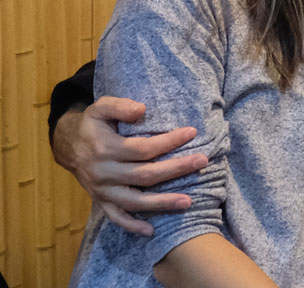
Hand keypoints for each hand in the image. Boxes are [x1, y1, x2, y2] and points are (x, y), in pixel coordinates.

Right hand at [51, 97, 204, 235]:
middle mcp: (104, 172)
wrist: (68, 146)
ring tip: (188, 202)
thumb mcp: (101, 107)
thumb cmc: (92, 124)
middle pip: (145, 175)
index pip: (143, 149)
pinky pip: (116, 217)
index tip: (192, 132)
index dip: (168, 142)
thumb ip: (120, 106)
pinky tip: (151, 230)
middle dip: (176, 169)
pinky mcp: (100, 200)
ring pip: (134, 200)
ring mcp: (102, 190)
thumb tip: (141, 109)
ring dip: (161, 202)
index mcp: (106, 149)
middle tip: (202, 161)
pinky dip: (132, 225)